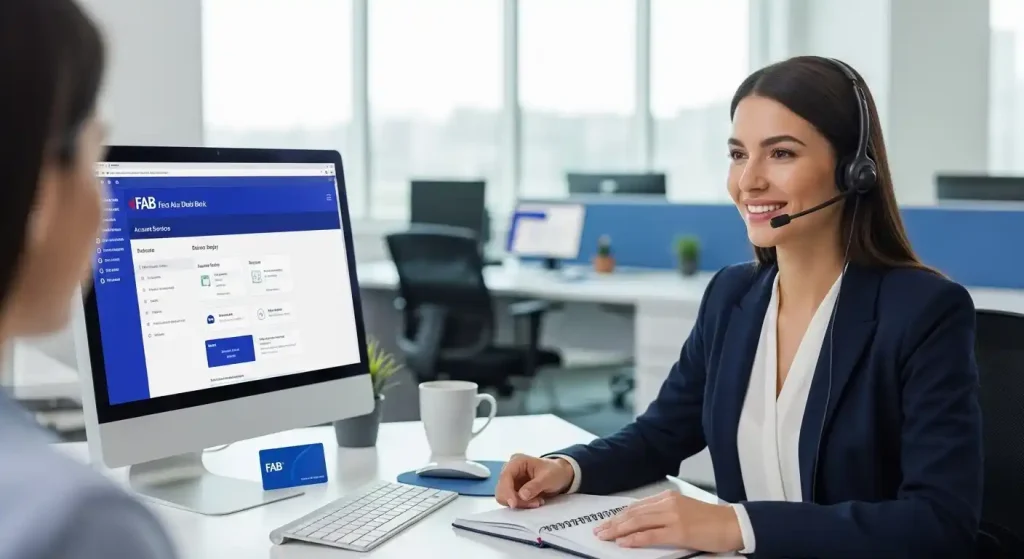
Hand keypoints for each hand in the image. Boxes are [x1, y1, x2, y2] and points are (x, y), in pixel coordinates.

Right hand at [495, 453, 574, 508]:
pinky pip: (513, 501)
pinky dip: (523, 505)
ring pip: (506, 497)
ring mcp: (512, 481)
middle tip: (534, 503)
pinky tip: (536, 501)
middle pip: (502, 489)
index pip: (505, 476)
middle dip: (516, 499)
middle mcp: (511, 470)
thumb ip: (535, 486)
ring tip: (538, 502)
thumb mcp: (548, 477)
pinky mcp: (515, 490)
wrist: (561, 476)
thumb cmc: (555, 472)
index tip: (514, 504)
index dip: (507, 491)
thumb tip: (522, 495)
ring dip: (520, 503)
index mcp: (517, 461)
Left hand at [593, 490, 742, 552]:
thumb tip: (641, 524)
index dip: (619, 515)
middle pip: (634, 513)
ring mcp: (673, 516)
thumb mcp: (683, 511)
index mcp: (668, 497)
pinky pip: (651, 535)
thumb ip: (663, 514)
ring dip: (618, 530)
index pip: (637, 506)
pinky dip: (635, 538)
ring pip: (638, 522)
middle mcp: (668, 504)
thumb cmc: (710, 521)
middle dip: (614, 523)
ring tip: (605, 536)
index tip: (606, 522)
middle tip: (598, 530)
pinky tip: (623, 542)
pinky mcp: (679, 531)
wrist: (732, 524)